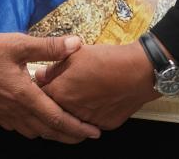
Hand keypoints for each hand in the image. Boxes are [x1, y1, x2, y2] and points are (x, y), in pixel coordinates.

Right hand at [0, 30, 101, 142]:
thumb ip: (49, 47)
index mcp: (24, 95)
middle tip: (86, 134)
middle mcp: (15, 109)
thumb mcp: (19, 43)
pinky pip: (18, 127)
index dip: (77, 127)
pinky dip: (33, 128)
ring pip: (33, 132)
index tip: (94, 131)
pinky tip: (36, 119)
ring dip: (51, 133)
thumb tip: (75, 44)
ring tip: (65, 128)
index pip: (56, 118)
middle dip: (69, 135)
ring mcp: (3, 113)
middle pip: (47, 131)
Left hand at [35, 42, 159, 129]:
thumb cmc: (108, 60)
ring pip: (72, 119)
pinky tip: (95, 101)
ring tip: (79, 96)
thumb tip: (41, 74)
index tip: (43, 85)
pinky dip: (90, 114)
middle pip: (54, 111)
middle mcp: (71, 110)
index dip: (40, 89)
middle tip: (59, 92)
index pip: (39, 95)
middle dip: (53, 102)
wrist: (139, 71)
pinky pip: (91, 122)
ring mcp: (88, 121)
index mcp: (60, 92)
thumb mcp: (76, 54)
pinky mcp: (105, 125)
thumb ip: (53, 67)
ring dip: (71, 110)